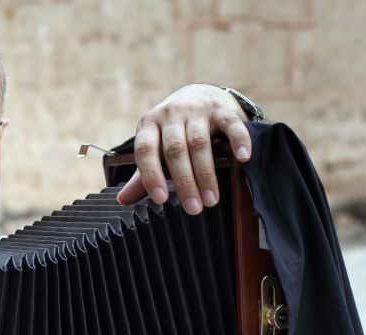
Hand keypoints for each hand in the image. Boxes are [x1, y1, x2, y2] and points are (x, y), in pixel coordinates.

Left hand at [116, 83, 251, 213]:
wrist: (198, 95)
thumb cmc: (172, 132)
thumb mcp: (155, 149)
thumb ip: (142, 174)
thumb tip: (122, 200)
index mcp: (148, 124)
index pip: (145, 151)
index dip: (151, 176)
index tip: (161, 200)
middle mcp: (170, 114)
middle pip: (175, 150)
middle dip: (185, 182)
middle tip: (194, 208)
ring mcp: (196, 109)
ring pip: (199, 143)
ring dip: (206, 174)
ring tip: (212, 200)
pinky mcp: (221, 107)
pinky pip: (231, 124)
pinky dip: (238, 141)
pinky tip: (243, 159)